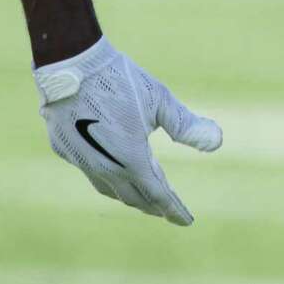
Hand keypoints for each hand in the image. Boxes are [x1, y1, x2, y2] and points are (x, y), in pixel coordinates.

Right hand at [34, 36, 221, 224]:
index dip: (174, 209)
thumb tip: (217, 142)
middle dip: (152, 205)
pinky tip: (111, 169)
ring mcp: (81, 161)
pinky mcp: (65, 150)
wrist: (72, 63)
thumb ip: (187, 125)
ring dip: (128, 195)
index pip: (158, 195)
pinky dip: (106, 176)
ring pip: (108, 188)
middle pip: (133, 197)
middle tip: (166, 209)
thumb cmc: (121, 80)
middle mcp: (105, 168)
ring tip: (141, 195)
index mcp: (131, 160)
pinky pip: (90, 171)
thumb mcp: (160, 100)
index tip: (186, 221)